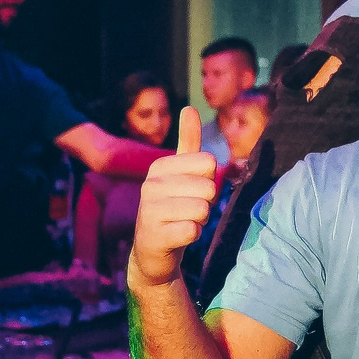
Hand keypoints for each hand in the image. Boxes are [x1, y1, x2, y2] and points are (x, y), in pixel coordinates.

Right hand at [131, 107, 216, 286]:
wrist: (152, 252)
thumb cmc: (173, 208)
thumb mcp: (180, 173)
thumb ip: (188, 142)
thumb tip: (189, 107)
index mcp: (160, 166)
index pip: (208, 162)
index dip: (209, 180)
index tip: (192, 190)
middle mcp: (151, 185)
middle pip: (209, 187)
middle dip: (206, 203)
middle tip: (187, 211)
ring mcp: (150, 211)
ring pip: (202, 209)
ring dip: (199, 220)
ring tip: (182, 223)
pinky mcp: (154, 236)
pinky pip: (193, 230)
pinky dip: (193, 236)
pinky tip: (177, 237)